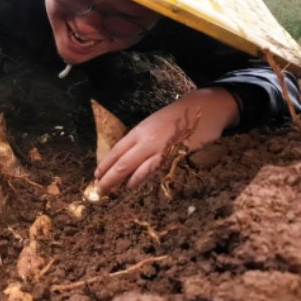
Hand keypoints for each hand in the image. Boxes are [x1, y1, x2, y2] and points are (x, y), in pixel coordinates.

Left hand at [93, 87, 238, 195]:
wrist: (204, 108)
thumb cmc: (176, 116)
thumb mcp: (152, 123)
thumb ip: (139, 139)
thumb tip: (125, 156)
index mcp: (140, 131)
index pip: (117, 150)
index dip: (105, 164)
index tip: (96, 175)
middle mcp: (148, 141)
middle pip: (123, 163)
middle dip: (109, 178)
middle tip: (100, 190)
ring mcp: (162, 150)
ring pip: (138, 170)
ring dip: (124, 182)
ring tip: (113, 191)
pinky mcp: (176, 158)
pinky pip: (156, 172)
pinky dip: (143, 180)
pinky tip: (135, 187)